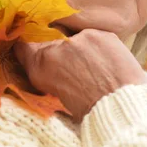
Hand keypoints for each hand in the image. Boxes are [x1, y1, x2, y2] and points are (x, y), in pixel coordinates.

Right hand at [13, 29, 146, 121]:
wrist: (122, 106)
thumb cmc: (91, 112)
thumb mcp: (59, 98)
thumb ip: (50, 78)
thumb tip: (51, 70)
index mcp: (41, 66)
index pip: (24, 47)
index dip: (29, 51)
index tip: (33, 53)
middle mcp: (58, 46)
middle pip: (52, 44)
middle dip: (60, 55)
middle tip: (75, 70)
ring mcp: (81, 37)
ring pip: (77, 40)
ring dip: (82, 51)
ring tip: (95, 68)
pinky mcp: (102, 34)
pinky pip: (96, 38)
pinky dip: (99, 48)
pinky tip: (107, 62)